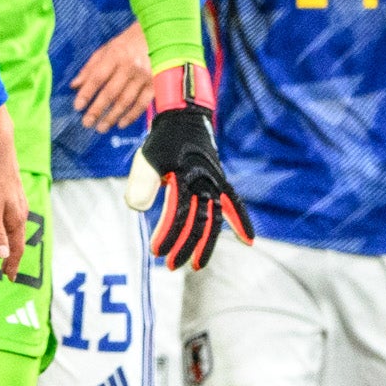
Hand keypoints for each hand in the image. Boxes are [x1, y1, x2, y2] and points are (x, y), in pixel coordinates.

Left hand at [0, 117, 29, 286]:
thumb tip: (1, 256)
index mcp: (16, 220)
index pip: (15, 249)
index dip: (12, 264)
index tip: (8, 279)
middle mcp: (21, 214)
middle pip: (18, 241)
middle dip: (12, 258)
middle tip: (6, 273)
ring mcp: (19, 205)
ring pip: (17, 231)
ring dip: (12, 245)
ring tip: (4, 255)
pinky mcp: (14, 196)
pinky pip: (15, 221)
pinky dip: (10, 232)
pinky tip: (3, 229)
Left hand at [69, 24, 154, 138]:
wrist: (160, 36)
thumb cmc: (128, 43)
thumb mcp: (107, 49)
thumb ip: (90, 67)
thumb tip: (74, 85)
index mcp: (115, 55)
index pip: (98, 77)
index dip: (87, 93)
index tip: (77, 106)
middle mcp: (130, 67)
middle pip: (111, 92)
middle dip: (97, 109)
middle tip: (87, 123)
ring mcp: (144, 76)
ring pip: (126, 101)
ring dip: (112, 116)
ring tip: (101, 128)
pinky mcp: (156, 84)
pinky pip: (142, 104)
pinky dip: (131, 115)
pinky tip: (121, 123)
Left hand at [138, 63, 247, 270]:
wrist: (185, 119)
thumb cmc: (163, 140)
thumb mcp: (146, 158)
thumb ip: (140, 182)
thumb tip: (136, 208)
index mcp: (187, 176)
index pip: (179, 213)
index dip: (168, 234)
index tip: (157, 252)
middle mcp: (206, 181)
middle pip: (199, 221)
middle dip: (186, 246)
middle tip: (172, 266)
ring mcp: (215, 182)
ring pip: (214, 219)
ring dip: (206, 243)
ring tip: (198, 265)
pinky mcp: (219, 183)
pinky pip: (232, 205)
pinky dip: (241, 221)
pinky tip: (248, 241)